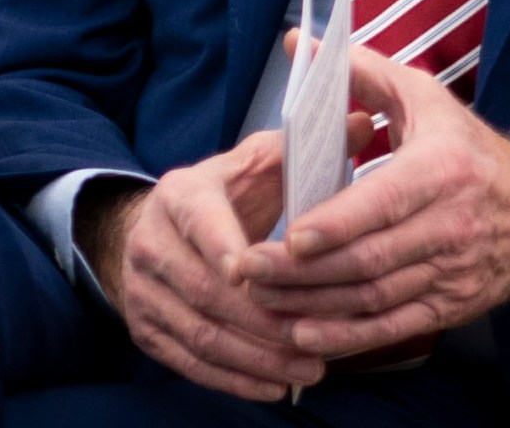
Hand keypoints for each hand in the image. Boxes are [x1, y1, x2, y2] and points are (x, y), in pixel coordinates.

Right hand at [84, 131, 327, 400]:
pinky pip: (190, 363)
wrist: (149, 231)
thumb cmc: (221, 198)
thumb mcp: (252, 166)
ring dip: (257, 358)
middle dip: (262, 320)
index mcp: (181, 195)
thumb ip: (303, 151)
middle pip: (205, 291)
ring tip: (309, 368)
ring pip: (201, 333)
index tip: (251, 271)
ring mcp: (144, 291)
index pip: (200, 222)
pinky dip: (234, 380)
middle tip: (314, 337)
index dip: (223, 247)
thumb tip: (366, 122)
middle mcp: (152, 242)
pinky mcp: (146, 328)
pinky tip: (275, 387)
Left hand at [235, 42, 509, 357]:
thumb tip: (300, 45)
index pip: (384, 203)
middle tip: (248, 270)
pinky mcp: (449, 305)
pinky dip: (346, 336)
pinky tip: (304, 333)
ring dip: (314, 305)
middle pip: (369, 258)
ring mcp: (451, 271)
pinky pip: (392, 327)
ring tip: (261, 300)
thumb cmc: (468, 148)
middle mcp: (450, 225)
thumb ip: (361, 72)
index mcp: (442, 169)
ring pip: (374, 296)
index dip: (338, 224)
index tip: (292, 236)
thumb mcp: (425, 99)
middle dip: (304, 271)